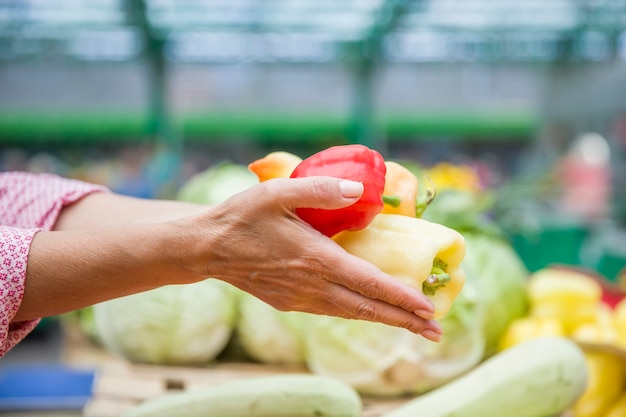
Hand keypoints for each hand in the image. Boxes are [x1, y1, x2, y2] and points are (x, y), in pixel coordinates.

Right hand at [180, 176, 441, 341]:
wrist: (206, 247)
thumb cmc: (242, 216)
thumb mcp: (277, 192)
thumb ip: (320, 189)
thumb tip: (359, 191)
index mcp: (316, 259)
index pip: (369, 283)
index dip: (401, 297)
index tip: (429, 309)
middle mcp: (313, 285)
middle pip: (367, 308)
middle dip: (404, 321)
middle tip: (436, 332)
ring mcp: (300, 298)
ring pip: (351, 314)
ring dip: (384, 321)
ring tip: (412, 328)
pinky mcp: (289, 303)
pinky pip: (332, 311)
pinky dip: (357, 314)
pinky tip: (367, 312)